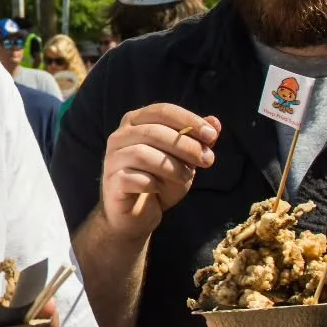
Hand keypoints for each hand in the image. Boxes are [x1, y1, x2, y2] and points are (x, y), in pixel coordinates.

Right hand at [99, 104, 220, 241]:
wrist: (136, 215)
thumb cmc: (159, 181)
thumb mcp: (184, 160)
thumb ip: (197, 141)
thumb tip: (215, 122)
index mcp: (135, 122)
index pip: (162, 111)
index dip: (188, 120)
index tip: (211, 136)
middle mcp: (120, 136)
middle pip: (154, 131)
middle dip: (186, 146)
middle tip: (207, 160)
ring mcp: (113, 159)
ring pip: (143, 154)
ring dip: (173, 167)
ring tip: (186, 178)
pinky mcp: (112, 182)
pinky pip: (136, 179)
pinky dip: (155, 185)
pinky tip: (160, 190)